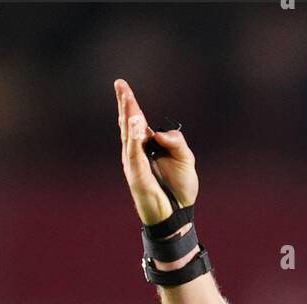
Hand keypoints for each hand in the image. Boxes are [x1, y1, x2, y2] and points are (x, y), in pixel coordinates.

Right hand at [114, 78, 198, 225]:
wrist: (179, 215)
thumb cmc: (180, 189)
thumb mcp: (186, 158)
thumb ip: (176, 141)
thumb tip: (159, 133)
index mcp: (147, 146)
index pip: (137, 120)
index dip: (130, 103)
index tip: (122, 85)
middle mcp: (137, 152)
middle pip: (129, 123)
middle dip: (125, 104)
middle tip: (120, 85)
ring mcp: (134, 164)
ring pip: (129, 136)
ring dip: (128, 117)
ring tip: (129, 100)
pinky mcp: (136, 176)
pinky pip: (134, 154)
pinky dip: (134, 140)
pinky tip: (135, 125)